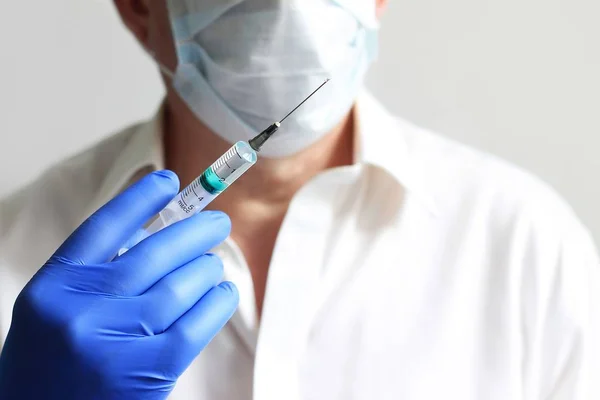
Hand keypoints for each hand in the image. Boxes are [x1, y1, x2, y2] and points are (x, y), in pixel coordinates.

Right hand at [0, 170, 238, 399]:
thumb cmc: (55, 361)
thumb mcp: (57, 307)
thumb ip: (96, 272)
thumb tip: (158, 234)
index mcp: (55, 286)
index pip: (104, 226)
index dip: (141, 199)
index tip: (169, 181)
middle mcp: (82, 310)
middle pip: (154, 253)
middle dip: (196, 231)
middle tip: (219, 223)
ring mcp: (115, 343)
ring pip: (180, 287)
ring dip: (208, 269)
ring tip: (215, 266)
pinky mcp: (148, 373)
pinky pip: (195, 325)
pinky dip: (217, 303)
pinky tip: (224, 293)